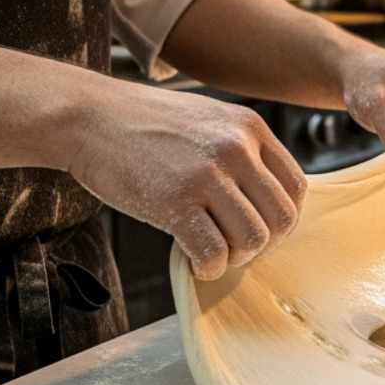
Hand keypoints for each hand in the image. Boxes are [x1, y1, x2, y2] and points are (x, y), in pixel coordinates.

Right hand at [66, 83, 306, 280]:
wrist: (88, 116)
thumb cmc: (141, 122)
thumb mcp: (207, 118)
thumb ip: (240, 148)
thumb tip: (264, 196)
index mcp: (248, 127)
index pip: (296, 187)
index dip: (282, 219)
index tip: (260, 229)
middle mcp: (235, 148)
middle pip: (282, 218)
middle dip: (264, 245)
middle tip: (237, 249)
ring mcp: (206, 175)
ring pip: (253, 239)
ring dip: (236, 258)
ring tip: (214, 253)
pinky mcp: (174, 202)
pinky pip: (213, 252)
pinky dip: (209, 267)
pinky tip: (194, 262)